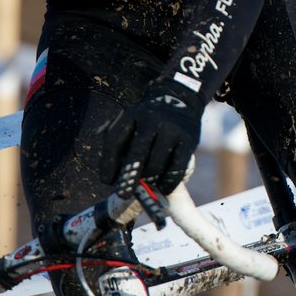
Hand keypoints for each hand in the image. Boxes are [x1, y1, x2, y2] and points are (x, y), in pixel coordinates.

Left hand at [101, 80, 204, 195]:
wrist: (180, 101)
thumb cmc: (148, 120)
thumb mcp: (130, 120)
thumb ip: (117, 142)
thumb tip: (111, 177)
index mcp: (132, 114)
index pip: (115, 141)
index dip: (108, 163)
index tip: (107, 181)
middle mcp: (151, 120)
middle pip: (137, 154)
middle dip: (128, 178)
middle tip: (123, 194)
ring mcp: (172, 130)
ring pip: (156, 165)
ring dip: (149, 181)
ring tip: (146, 187)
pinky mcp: (188, 140)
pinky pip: (177, 168)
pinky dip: (168, 182)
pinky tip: (163, 188)